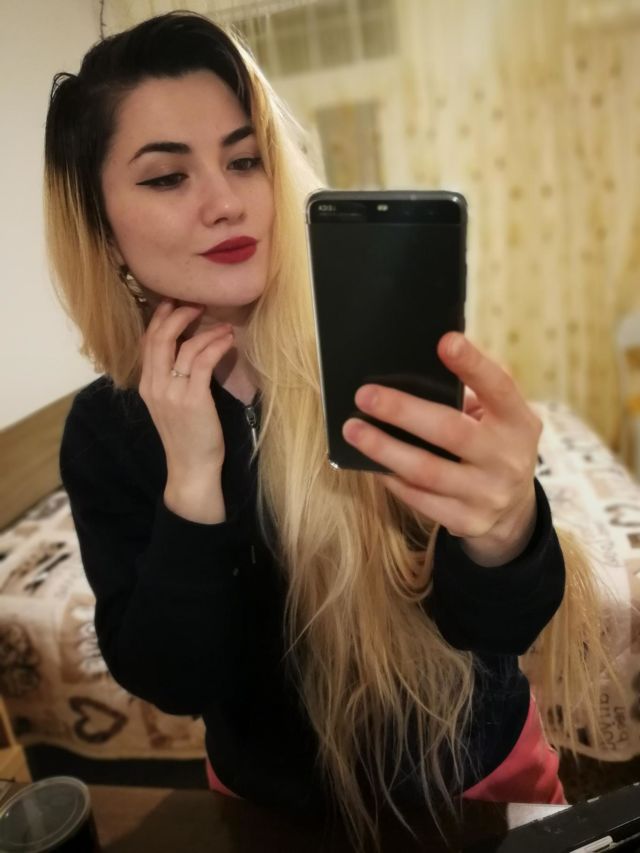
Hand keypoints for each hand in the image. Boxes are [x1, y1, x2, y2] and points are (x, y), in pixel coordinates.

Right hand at [139, 299, 234, 478]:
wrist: (191, 469)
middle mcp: (155, 386)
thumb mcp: (170, 405)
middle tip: (197, 304)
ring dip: (206, 331)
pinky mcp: (193, 399)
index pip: (147, 342)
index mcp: (147, 385)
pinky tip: (228, 341)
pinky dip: (216, 345)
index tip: (174, 303)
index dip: (159, 319)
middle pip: (160, 337)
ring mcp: (172, 392)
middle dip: (179, 315)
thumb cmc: (187, 437)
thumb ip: (171, 380)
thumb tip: (184, 352)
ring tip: (223, 327)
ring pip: (184, 346)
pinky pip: (203, 362)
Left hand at [342, 333, 541, 566]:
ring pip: (426, 470)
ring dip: (384, 448)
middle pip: (450, 431)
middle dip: (403, 411)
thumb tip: (419, 364)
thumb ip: (474, 389)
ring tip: (352, 429)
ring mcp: (488, 494)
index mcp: (517, 421)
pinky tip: (370, 462)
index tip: (444, 341)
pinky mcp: (467, 521)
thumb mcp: (500, 416)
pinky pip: (419, 499)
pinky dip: (391, 478)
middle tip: (365, 395)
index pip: (499, 388)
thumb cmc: (493, 443)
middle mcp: (507, 458)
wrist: (513, 509)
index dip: (473, 365)